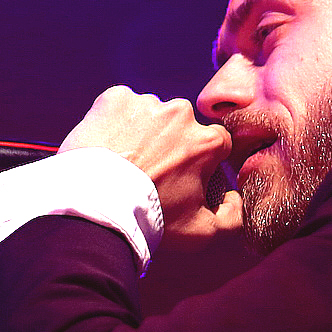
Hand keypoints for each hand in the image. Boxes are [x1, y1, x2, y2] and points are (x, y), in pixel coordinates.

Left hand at [61, 86, 242, 248]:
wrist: (96, 205)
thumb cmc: (149, 220)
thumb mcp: (200, 232)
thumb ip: (231, 218)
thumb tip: (235, 199)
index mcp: (206, 141)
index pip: (215, 143)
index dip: (199, 161)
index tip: (180, 176)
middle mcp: (181, 114)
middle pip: (180, 127)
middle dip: (168, 146)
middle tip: (146, 173)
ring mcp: (146, 103)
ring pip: (149, 116)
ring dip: (141, 134)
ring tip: (122, 164)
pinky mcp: (114, 98)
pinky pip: (119, 107)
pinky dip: (115, 122)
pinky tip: (107, 148)